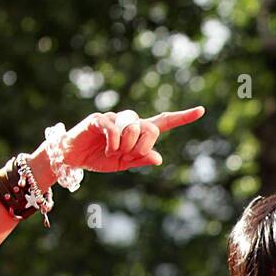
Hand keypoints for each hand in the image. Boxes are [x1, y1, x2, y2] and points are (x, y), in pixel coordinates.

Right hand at [60, 107, 204, 172]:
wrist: (74, 158)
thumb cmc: (100, 158)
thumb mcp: (124, 164)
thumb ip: (140, 159)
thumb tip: (158, 157)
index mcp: (138, 133)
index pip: (163, 123)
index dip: (182, 117)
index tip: (201, 111)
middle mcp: (129, 122)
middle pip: (151, 128)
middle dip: (143, 146)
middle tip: (127, 155)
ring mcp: (115, 118)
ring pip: (134, 127)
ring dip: (127, 145)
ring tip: (113, 151)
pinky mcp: (100, 118)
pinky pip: (114, 129)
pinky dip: (113, 143)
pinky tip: (106, 148)